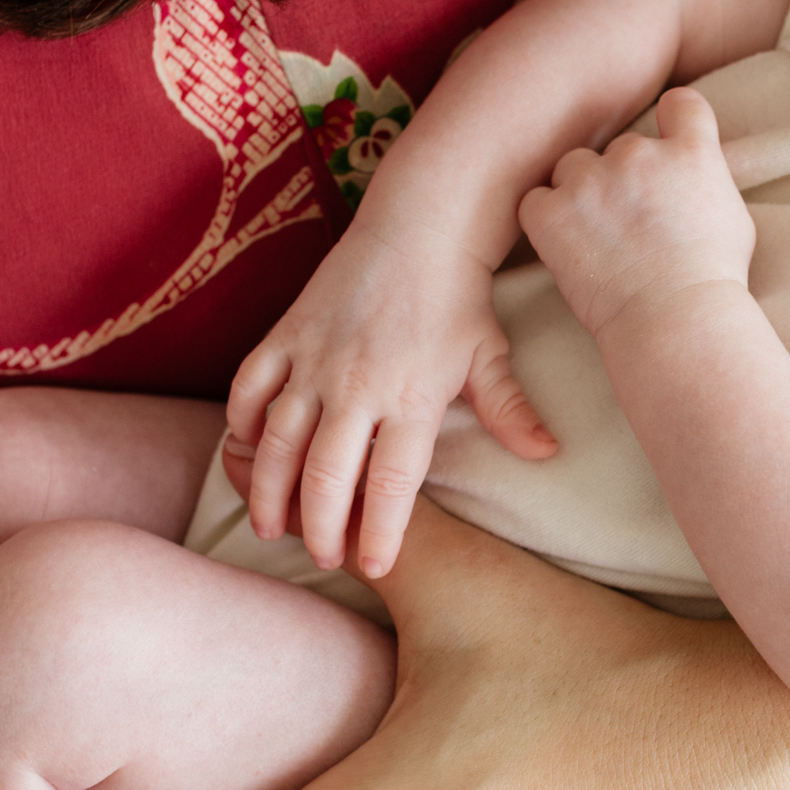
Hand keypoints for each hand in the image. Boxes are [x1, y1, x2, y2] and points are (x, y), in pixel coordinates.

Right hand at [227, 219, 554, 578]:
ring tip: (269, 526)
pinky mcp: (286, 332)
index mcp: (412, 396)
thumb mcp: (490, 355)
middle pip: (326, 473)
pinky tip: (245, 452)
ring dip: (269, 490)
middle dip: (318, 526)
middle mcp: (357, 383)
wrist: (419, 223)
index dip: (379, 531)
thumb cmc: (458, 297)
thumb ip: (511, 411)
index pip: (390, 482)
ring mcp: (315, 358)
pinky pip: (249, 387)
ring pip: (277, 440)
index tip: (372, 565)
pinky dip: (241, 423)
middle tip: (321, 556)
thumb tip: (548, 453)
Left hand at [518, 88, 754, 340]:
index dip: (671, 122)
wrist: (676, 321)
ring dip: (579, 193)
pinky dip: (546, 221)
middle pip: (620, 146)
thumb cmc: (711, 282)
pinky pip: (535, 201)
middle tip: (629, 225)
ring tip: (595, 239)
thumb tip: (692, 176)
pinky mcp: (553, 211)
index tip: (665, 150)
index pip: (681, 103)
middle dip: (622, 177)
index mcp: (691, 152)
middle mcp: (640, 154)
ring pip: (573, 168)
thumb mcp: (732, 217)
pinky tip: (566, 248)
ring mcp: (592, 180)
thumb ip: (706, 181)